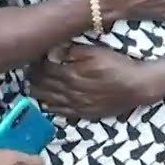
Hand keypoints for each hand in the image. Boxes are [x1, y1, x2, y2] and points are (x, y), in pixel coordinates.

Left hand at [30, 45, 152, 119]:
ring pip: (50, 100)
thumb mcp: (96, 51)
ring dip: (38, 93)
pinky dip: (51, 107)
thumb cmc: (118, 64)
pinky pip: (62, 112)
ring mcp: (77, 104)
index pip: (46, 69)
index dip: (36, 64)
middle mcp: (71, 91)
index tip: (32, 59)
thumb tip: (52, 52)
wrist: (137, 85)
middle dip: (34, 79)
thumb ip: (72, 52)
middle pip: (45, 86)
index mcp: (72, 74)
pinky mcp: (85, 113)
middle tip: (28, 72)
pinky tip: (46, 104)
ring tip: (31, 87)